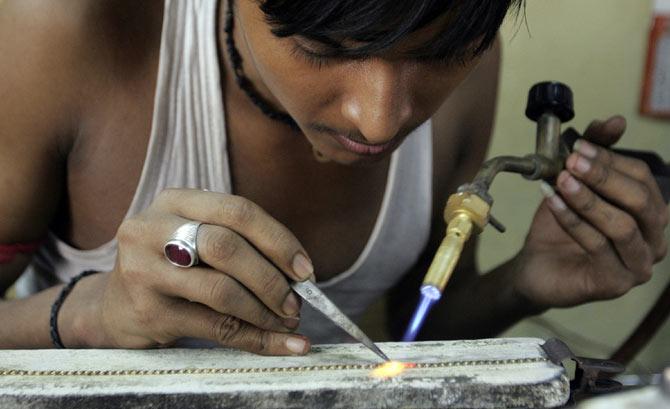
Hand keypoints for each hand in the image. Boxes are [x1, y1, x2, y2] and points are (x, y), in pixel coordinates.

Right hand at [86, 189, 313, 354]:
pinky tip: (281, 343)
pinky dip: (255, 338)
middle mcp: (152, 229)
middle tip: (296, 302)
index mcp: (174, 201)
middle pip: (228, 247)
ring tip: (287, 321)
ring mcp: (144, 271)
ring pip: (222, 290)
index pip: (238, 211)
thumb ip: (239, 244)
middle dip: (272, 278)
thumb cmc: (170, 266)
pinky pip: (215, 327)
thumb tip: (300, 275)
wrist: (113, 306)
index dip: (278, 239)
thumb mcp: (194, 237)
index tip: (305, 269)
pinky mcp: (149, 312)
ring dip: (265, 310)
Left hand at [513, 116, 668, 308]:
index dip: (612, 160)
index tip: (579, 146)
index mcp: (652, 216)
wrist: (535, 266)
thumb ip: (594, 155)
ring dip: (588, 199)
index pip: (644, 180)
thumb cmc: (560, 227)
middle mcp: (654, 242)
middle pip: (641, 201)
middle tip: (572, 161)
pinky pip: (598, 246)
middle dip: (604, 177)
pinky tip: (553, 203)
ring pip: (622, 225)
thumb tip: (615, 121)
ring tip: (562, 180)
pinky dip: (574, 221)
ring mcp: (639, 267)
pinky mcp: (616, 284)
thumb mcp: (574, 185)